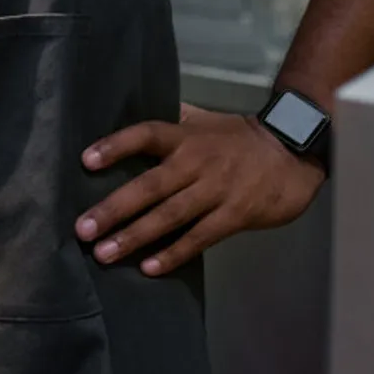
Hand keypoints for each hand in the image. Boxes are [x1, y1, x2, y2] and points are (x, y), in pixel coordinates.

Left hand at [74, 101, 324, 275]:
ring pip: (169, 215)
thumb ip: (172, 118)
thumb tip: (135, 106)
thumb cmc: (238, 137)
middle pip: (150, 184)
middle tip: (82, 228)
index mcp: (186, 136)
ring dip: (135, 235)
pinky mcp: (234, 215)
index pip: (145, 135)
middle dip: (114, 207)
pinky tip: (149, 268)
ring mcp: (215, 190)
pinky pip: (199, 237)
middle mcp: (195, 161)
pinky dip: (174, 253)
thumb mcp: (204, 120)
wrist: (291, 152)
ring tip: (104, 253)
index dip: (116, 145)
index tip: (86, 161)